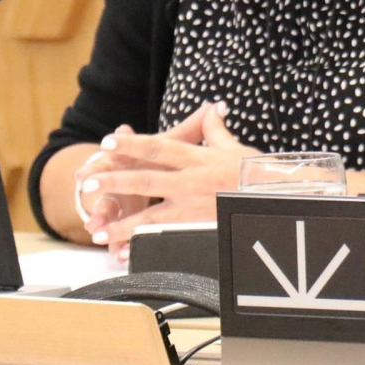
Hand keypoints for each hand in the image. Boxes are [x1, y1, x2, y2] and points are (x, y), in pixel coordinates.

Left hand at [80, 102, 258, 261]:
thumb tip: (211, 109)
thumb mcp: (235, 147)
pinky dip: (143, 247)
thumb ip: (215, 130)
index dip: (131, 145)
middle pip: (144, 180)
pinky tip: (124, 254)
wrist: (279, 197)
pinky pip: (166, 240)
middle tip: (86, 184)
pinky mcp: (198, 228)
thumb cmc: (259, 172)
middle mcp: (191, 182)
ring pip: (149, 216)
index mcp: (197, 158)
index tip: (108, 142)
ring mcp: (193, 208)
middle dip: (112, 182)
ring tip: (95, 232)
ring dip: (120, 224)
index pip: (158, 148)